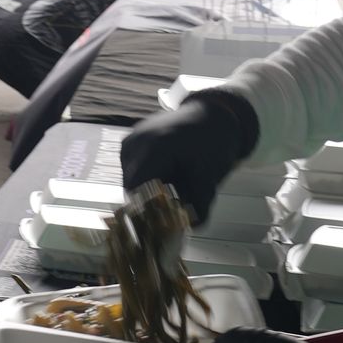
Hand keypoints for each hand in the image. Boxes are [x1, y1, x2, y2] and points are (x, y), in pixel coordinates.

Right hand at [119, 87, 259, 221]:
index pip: (135, 192)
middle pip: (132, 189)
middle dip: (151, 205)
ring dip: (149, 193)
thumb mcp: (210, 176)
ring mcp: (130, 141)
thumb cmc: (213, 142)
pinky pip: (133, 170)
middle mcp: (134, 143)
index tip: (163, 224)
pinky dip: (148, 180)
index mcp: (152, 148)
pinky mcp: (130, 142)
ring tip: (174, 192)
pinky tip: (168, 178)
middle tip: (173, 213)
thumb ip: (200, 205)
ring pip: (131, 182)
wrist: (212, 114)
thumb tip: (190, 228)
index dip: (147, 212)